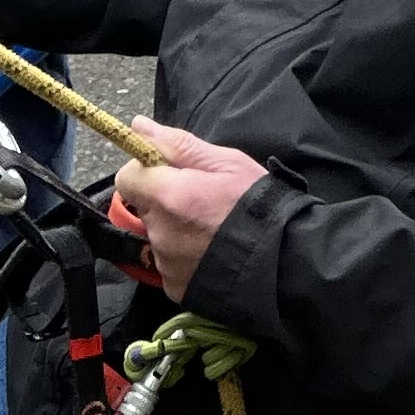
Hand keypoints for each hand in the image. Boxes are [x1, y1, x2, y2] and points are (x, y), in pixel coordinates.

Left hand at [107, 119, 267, 300]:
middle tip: (202, 201)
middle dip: (165, 200)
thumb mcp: (227, 164)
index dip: (147, 172)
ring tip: (213, 229)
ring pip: (158, 236)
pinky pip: (169, 263)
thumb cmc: (260, 208)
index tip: (173, 174)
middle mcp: (160, 233)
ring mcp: (166, 264)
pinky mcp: (175, 287)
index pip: (128, 178)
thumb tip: (139, 126)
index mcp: (168, 197)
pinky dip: (184, 256)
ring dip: (175, 229)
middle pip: (144, 207)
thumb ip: (177, 144)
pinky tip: (212, 251)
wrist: (286, 265)